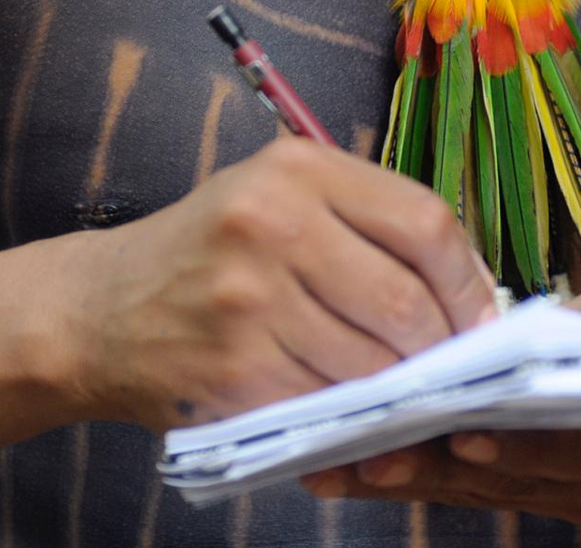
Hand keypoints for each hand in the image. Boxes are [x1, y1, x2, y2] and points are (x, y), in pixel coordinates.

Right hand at [58, 138, 497, 431]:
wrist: (98, 310)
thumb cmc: (207, 254)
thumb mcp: (279, 200)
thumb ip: (369, 225)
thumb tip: (469, 288)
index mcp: (297, 169)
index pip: (425, 223)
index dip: (468, 281)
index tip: (481, 317)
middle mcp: (271, 222)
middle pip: (406, 300)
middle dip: (441, 347)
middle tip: (446, 365)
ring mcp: (249, 298)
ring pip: (374, 361)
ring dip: (396, 385)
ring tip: (391, 382)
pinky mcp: (234, 368)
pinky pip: (329, 402)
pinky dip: (349, 411)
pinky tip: (340, 400)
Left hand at [300, 282, 580, 521]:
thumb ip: (578, 325)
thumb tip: (499, 329)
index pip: (578, 445)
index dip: (521, 443)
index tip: (464, 435)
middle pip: (509, 479)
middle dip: (433, 465)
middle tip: (365, 455)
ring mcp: (567, 502)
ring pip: (477, 493)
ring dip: (407, 478)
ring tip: (338, 463)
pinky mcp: (537, 502)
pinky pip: (471, 494)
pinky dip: (417, 478)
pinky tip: (360, 467)